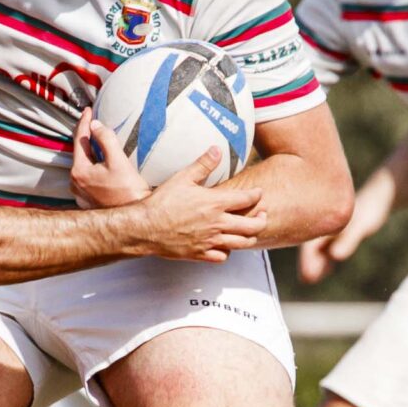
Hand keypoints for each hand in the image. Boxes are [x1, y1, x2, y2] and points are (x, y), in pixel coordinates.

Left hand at [70, 108, 149, 206]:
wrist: (134, 220)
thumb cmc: (129, 192)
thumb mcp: (119, 161)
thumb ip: (106, 139)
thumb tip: (95, 125)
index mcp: (79, 171)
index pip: (79, 140)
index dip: (84, 122)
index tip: (88, 110)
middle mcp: (75, 183)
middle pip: (79, 153)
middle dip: (86, 137)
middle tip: (92, 122)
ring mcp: (80, 193)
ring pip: (83, 165)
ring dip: (90, 152)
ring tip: (98, 141)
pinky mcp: (87, 200)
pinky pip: (87, 177)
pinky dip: (93, 166)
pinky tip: (101, 163)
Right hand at [129, 152, 265, 263]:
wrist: (144, 228)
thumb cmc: (162, 202)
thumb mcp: (182, 178)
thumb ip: (203, 164)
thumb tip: (217, 149)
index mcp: (215, 203)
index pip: (247, 199)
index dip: (257, 195)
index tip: (258, 193)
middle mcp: (217, 224)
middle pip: (252, 226)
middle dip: (262, 219)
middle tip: (263, 214)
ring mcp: (210, 241)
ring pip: (242, 243)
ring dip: (250, 237)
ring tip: (251, 231)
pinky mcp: (200, 254)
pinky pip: (223, 257)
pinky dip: (228, 251)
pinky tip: (225, 245)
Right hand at [296, 196, 384, 282]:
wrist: (382, 193)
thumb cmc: (371, 208)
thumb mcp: (361, 224)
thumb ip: (349, 239)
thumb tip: (335, 256)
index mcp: (323, 219)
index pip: (309, 242)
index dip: (306, 260)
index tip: (305, 276)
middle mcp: (323, 223)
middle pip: (310, 244)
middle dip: (307, 262)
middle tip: (305, 279)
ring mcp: (330, 227)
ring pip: (317, 246)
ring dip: (314, 261)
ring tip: (310, 279)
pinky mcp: (338, 230)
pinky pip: (326, 245)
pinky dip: (324, 256)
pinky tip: (328, 269)